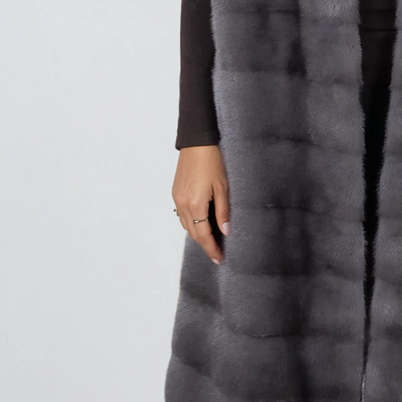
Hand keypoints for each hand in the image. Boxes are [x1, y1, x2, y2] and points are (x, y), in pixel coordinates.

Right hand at [172, 145, 229, 264]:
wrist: (196, 142)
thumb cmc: (212, 161)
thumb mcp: (223, 187)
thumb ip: (223, 212)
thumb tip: (225, 231)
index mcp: (195, 205)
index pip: (203, 235)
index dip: (211, 248)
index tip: (219, 258)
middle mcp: (183, 204)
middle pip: (193, 233)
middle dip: (205, 244)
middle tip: (217, 253)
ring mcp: (177, 198)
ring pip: (186, 225)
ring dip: (197, 234)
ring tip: (211, 240)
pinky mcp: (175, 192)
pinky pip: (182, 215)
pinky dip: (191, 223)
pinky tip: (201, 222)